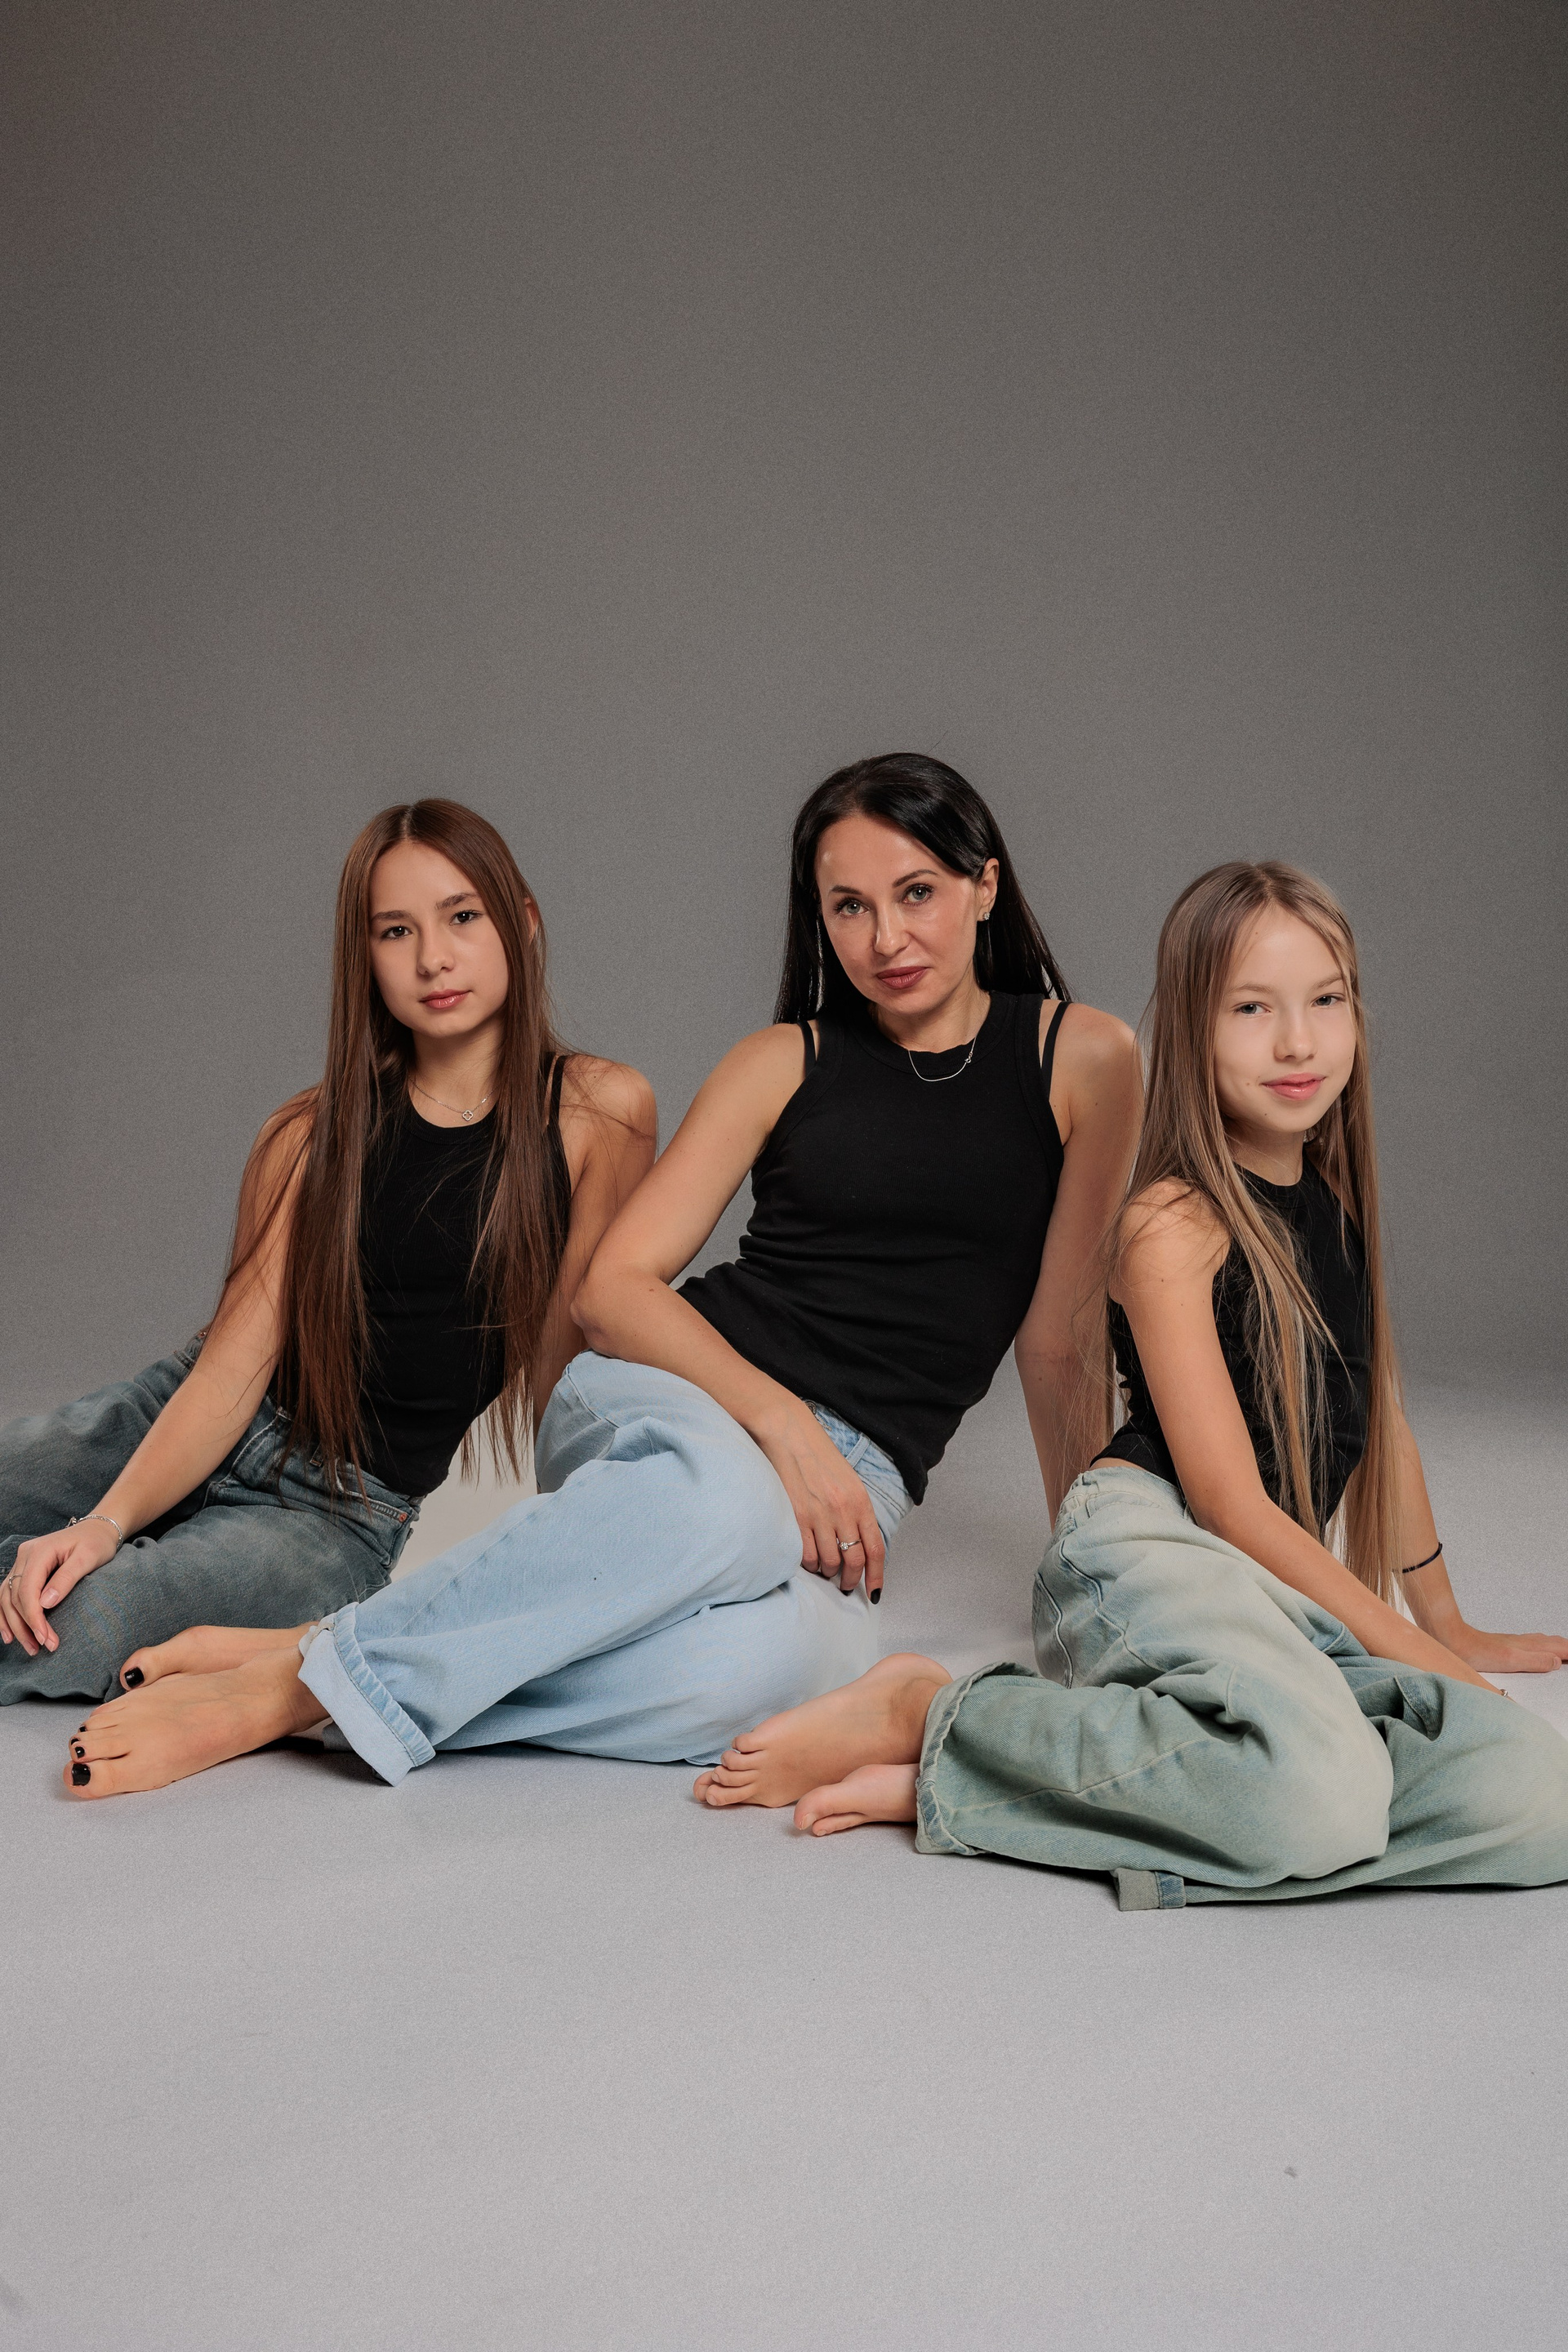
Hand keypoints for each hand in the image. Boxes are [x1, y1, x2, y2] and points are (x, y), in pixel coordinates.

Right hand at [0, 1520, 121, 1655]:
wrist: (97, 1530)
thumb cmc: (96, 1543)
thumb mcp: (88, 1558)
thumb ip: (66, 1578)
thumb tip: (45, 1603)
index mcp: (39, 1551)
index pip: (27, 1590)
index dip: (33, 1617)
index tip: (45, 1638)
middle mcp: (25, 1555)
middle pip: (14, 1597)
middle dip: (26, 1626)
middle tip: (42, 1647)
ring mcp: (21, 1562)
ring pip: (6, 1598)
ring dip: (14, 1625)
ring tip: (30, 1647)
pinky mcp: (24, 1570)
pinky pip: (8, 1594)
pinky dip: (7, 1615)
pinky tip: (10, 1634)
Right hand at [753, 1407, 886, 1596]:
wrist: (789, 1434)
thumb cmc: (819, 1456)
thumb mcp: (849, 1481)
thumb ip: (856, 1511)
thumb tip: (858, 1544)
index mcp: (861, 1501)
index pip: (876, 1549)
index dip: (876, 1575)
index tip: (874, 1592)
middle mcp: (843, 1511)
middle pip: (853, 1561)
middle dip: (851, 1580)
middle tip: (846, 1586)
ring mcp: (818, 1515)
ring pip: (828, 1562)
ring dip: (827, 1572)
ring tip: (824, 1569)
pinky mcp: (795, 1517)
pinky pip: (806, 1555)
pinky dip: (808, 1563)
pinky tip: (808, 1558)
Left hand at [1442, 1622, 1567, 1675]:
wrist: (1454, 1641)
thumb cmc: (1478, 1652)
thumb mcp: (1511, 1660)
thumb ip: (1535, 1660)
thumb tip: (1557, 1662)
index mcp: (1530, 1647)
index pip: (1560, 1648)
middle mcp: (1525, 1642)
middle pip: (1555, 1643)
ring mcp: (1516, 1642)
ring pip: (1545, 1642)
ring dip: (1559, 1646)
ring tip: (1565, 1652)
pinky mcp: (1507, 1645)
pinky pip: (1534, 1644)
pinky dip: (1545, 1646)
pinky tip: (1539, 1650)